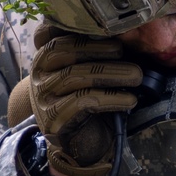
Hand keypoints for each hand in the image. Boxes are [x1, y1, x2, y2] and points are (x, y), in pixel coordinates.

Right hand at [8, 24, 141, 175]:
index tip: (114, 37)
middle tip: (128, 54)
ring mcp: (42, 96)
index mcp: (46, 56)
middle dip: (101, 50)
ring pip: (75, 75)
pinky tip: (130, 100)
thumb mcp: (91, 72)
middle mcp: (38, 73)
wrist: (82, 144)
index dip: (85, 33)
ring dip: (111, 73)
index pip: (58, 34)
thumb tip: (126, 30)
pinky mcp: (52, 118)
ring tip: (137, 76)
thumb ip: (96, 52)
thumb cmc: (90, 103)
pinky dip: (111, 98)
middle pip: (66, 51)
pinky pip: (83, 101)